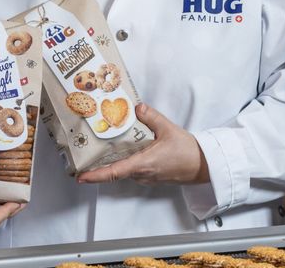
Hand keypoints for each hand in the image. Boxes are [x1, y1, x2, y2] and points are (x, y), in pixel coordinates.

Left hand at [78, 104, 208, 185]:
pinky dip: (125, 162)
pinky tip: (125, 150)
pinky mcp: (152, 177)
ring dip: (113, 163)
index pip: (113, 173)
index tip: (81, 177)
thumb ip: (151, 117)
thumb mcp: (168, 129)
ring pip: (124, 170)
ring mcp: (146, 177)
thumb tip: (137, 107)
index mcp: (142, 164)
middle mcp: (141, 174)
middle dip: (99, 166)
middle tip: (84, 157)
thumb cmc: (188, 151)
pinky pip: (133, 170)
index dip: (95, 176)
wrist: (204, 166)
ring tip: (101, 149)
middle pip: (114, 171)